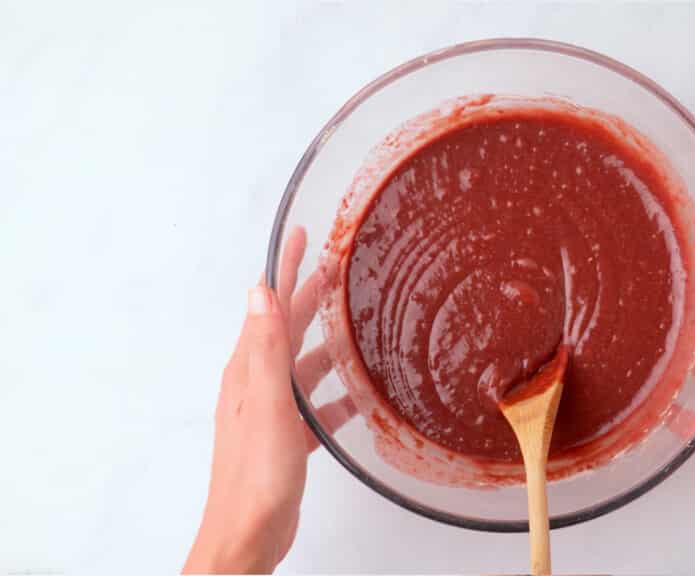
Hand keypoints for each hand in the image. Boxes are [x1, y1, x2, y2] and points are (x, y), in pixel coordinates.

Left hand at [184, 228, 355, 573]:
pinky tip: (356, 397)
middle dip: (309, 293)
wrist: (249, 533)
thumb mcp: (268, 404)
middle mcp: (258, 384)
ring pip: (305, 365)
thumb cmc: (257, 474)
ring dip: (327, 343)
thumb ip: (267, 349)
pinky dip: (335, 395)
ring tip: (352, 324)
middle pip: (288, 328)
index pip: (270, 305)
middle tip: (332, 264)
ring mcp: (273, 411)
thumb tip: (260, 292)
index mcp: (250, 370)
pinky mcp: (288, 437)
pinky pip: (316, 406)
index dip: (285, 267)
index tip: (300, 235)